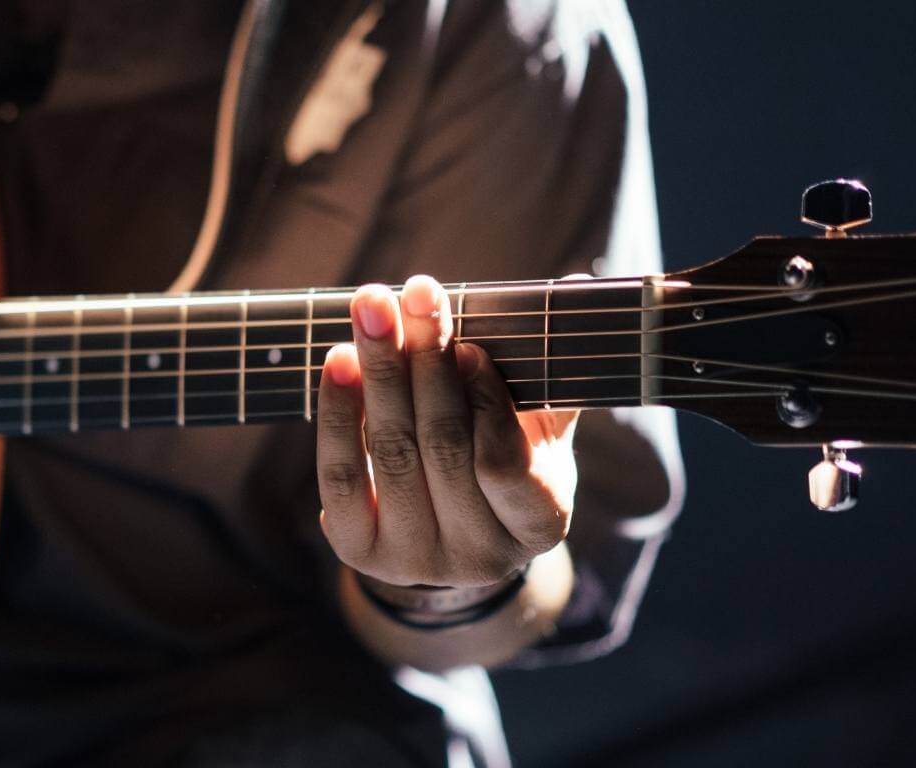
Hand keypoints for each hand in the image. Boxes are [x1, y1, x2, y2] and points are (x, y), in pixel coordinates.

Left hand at [316, 275, 578, 587]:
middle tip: (417, 293)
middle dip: (427, 362)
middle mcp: (478, 556)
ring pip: (391, 454)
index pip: (505, 465)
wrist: (446, 531)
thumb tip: (576, 284)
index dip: (485, 403)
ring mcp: (414, 559)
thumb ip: (549, 369)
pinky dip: (340, 413)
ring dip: (379, 372)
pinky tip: (339, 360)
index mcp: (538, 524)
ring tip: (372, 307)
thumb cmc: (502, 461)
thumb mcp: (537, 428)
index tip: (470, 347)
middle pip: (443, 447)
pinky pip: (341, 475)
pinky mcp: (359, 550)